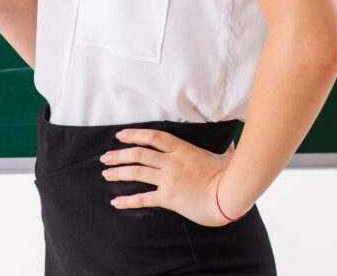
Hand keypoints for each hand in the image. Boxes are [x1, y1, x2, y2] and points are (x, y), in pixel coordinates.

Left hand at [100, 128, 241, 226]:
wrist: (230, 195)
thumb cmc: (230, 175)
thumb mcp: (225, 155)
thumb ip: (223, 149)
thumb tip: (231, 143)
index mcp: (182, 148)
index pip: (152, 137)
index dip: (134, 134)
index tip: (121, 135)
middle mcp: (171, 161)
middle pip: (139, 154)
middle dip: (119, 155)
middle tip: (105, 157)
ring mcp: (168, 178)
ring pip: (137, 172)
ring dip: (119, 172)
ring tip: (106, 174)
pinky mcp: (169, 197)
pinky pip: (144, 198)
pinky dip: (128, 200)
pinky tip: (116, 202)